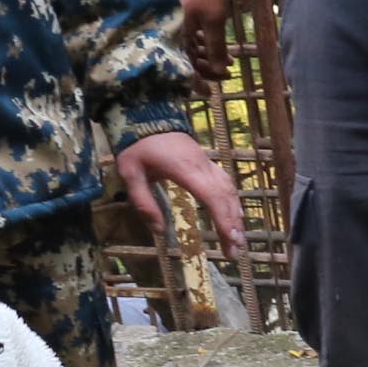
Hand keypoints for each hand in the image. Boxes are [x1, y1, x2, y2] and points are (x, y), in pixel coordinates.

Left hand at [117, 130, 248, 257]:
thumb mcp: (130, 174)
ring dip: (235, 214)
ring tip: (237, 238)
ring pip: (228, 189)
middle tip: (235, 251)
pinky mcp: (206, 161)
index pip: (210, 195)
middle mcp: (201, 165)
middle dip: (232, 224)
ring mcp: (206, 162)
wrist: (146, 115)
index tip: (229, 239)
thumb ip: (143, 202)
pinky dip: (232, 200)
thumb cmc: (137, 146)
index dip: (222, 218)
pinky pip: (225, 182)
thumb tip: (159, 231)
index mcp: (184, 168)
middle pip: (224, 196)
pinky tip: (234, 215)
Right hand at [170, 0, 231, 82]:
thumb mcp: (214, 19)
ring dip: (211, 57)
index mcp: (179, 36)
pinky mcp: (188, 14)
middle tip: (226, 75)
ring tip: (230, 63)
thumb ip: (215, 47)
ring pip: (195, 48)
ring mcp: (182, 23)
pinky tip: (224, 47)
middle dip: (208, 70)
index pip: (185, 67)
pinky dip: (209, 43)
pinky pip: (197, 35)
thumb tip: (219, 71)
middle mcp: (176, 33)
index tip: (210, 93)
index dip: (196, 82)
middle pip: (189, 60)